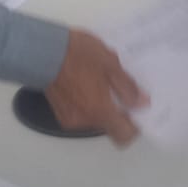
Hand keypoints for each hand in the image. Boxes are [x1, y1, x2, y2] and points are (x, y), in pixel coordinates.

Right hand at [45, 29, 147, 144]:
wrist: (45, 50)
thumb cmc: (79, 54)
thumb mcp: (111, 64)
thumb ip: (129, 87)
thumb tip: (142, 103)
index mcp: (100, 111)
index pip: (124, 136)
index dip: (134, 126)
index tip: (136, 110)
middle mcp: (85, 121)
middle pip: (110, 127)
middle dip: (117, 111)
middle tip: (117, 87)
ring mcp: (71, 119)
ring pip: (96, 120)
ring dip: (101, 106)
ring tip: (99, 81)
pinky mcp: (60, 114)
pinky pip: (82, 115)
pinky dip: (87, 105)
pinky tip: (85, 84)